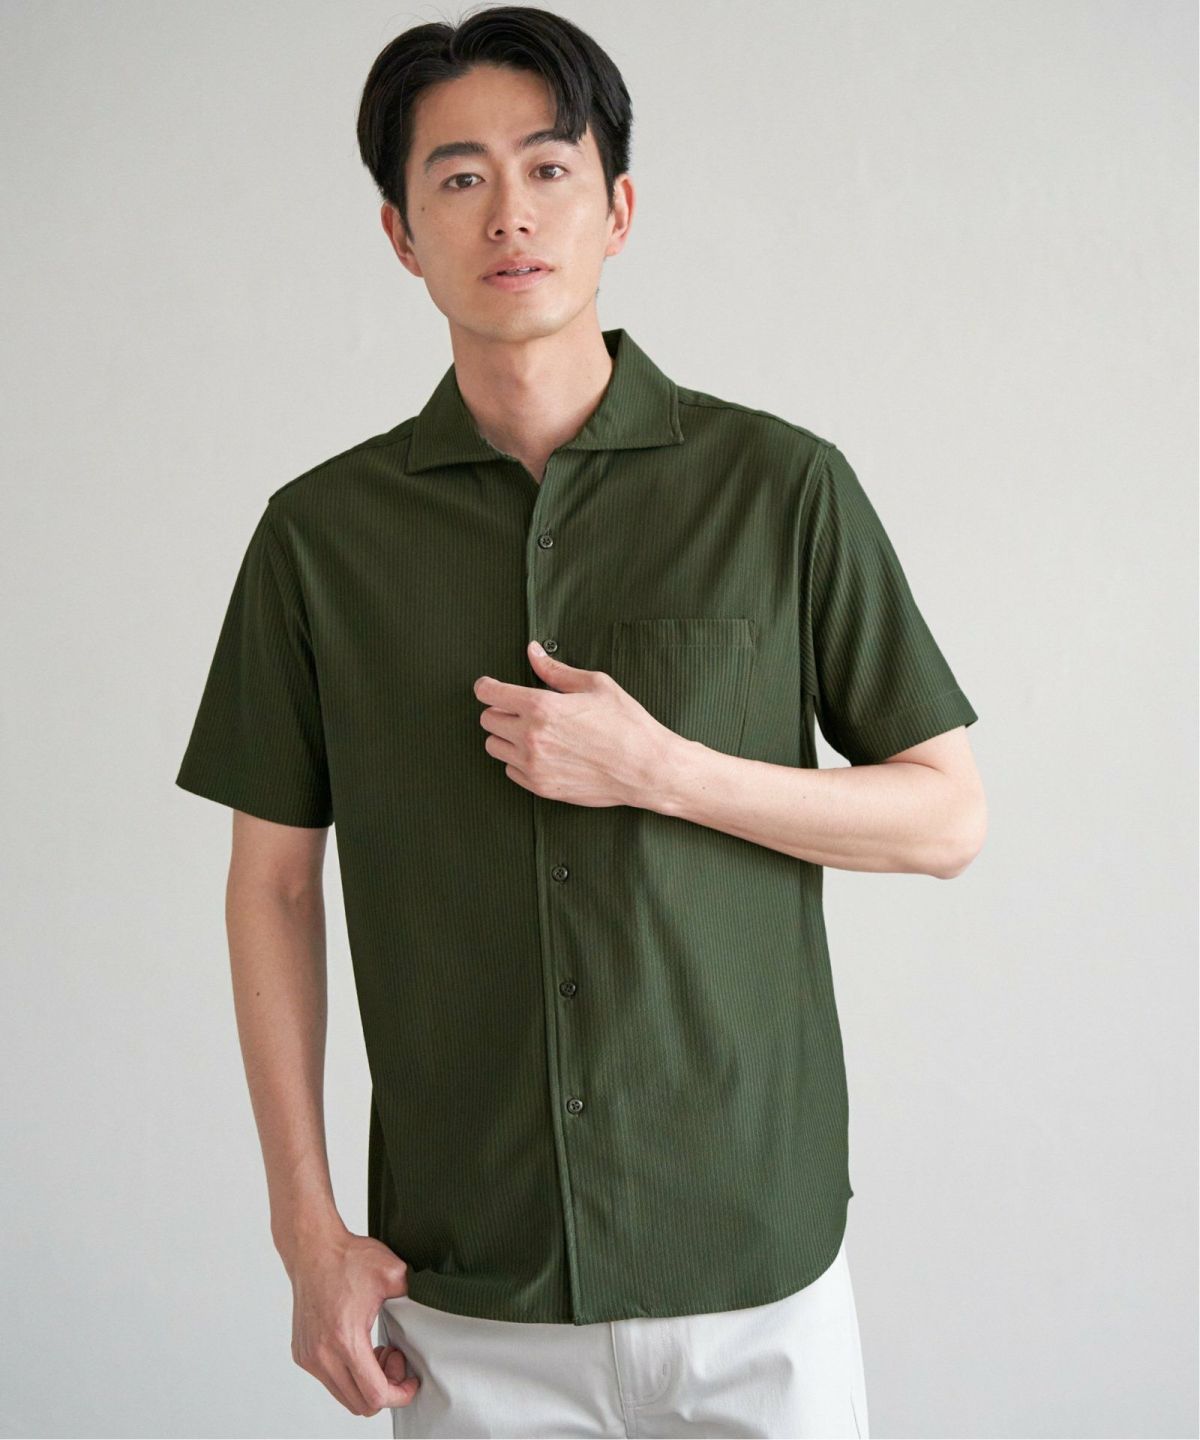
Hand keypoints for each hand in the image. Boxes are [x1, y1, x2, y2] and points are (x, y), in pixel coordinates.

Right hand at [286, 1228, 420, 1416]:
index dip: (400, 1394)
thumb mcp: (392, 1273)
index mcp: (346, 1339)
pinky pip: (330, 1381)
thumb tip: (438, 1300)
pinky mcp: (302, 1354)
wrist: (313, 1248)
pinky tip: (359, 1347)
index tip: (411, 1381)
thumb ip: (417, 1293)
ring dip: (366, 1384)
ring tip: (378, 1352)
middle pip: (360, 1404)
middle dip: (385, 1389)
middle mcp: (323, 1355)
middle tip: (395, 1358)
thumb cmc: (348, 1258)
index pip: (375, 1394)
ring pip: (344, 1396)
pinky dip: (349, 1374)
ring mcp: (309, 1357)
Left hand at [474, 641, 671, 807]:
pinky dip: (519, 761)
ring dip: (507, 737)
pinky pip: (510, 771)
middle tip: (522, 709)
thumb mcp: (595, 685)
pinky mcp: (541, 787)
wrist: (646, 769)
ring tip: (533, 732)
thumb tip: (532, 652)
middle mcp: (530, 738)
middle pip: (487, 720)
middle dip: (500, 711)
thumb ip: (556, 670)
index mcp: (541, 707)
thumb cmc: (626, 723)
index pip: (490, 694)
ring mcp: (534, 766)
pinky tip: (543, 753)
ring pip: (494, 747)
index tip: (489, 686)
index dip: (486, 687)